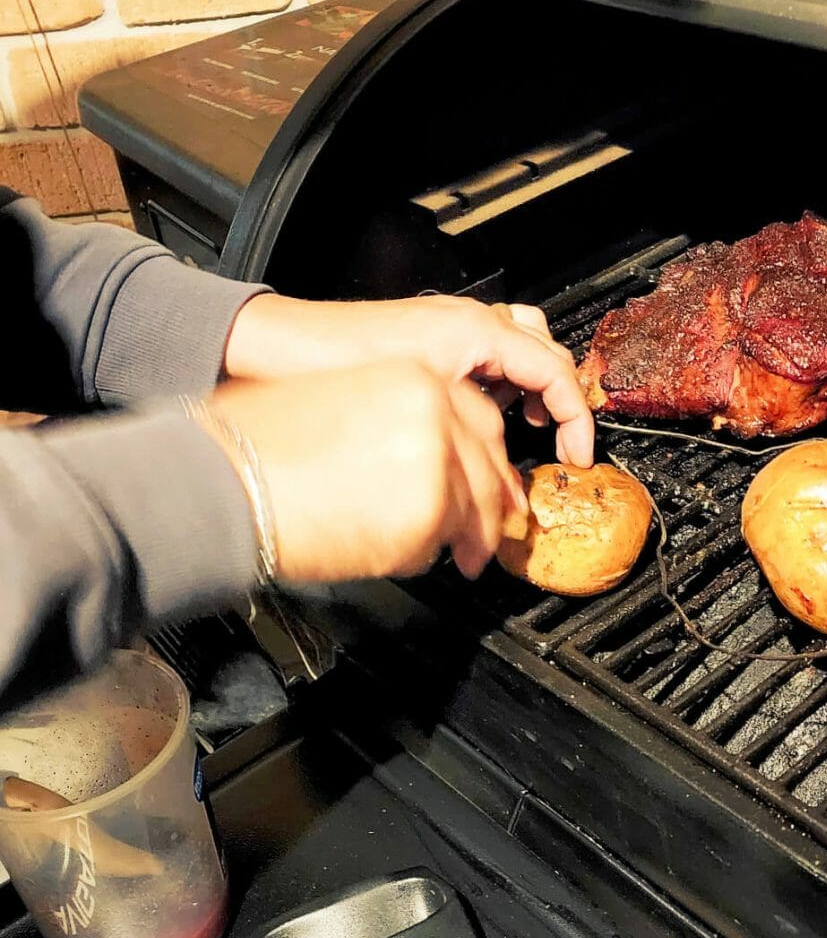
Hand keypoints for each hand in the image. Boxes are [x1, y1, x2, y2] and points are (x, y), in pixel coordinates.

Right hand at [204, 361, 527, 582]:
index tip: (492, 478)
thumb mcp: (335, 398)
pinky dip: (427, 556)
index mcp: (415, 380)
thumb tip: (416, 453)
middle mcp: (435, 417)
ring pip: (473, 511)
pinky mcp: (423, 519)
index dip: (488, 457)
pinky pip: (439, 545)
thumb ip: (392, 418)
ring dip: (468, 538)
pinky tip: (401, 556)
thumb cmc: (254, 442)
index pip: (481, 420)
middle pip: (488, 467)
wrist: (222, 480)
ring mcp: (435, 469)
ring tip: (460, 557)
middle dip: (493, 503)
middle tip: (493, 528)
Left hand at [224, 292, 593, 466]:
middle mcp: (469, 322)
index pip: (556, 373)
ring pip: (520, 349)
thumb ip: (474, 435)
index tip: (576, 457)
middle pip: (547, 355)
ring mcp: (449, 328)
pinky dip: (499, 383)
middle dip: (560, 403)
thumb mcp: (421, 405)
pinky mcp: (429, 342)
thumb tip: (497, 481)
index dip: (576, 421)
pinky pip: (487, 356)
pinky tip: (483, 414)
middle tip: (560, 444)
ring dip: (532, 387)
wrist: (280, 347)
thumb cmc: (336, 361)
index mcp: (478, 330)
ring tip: (524, 424)